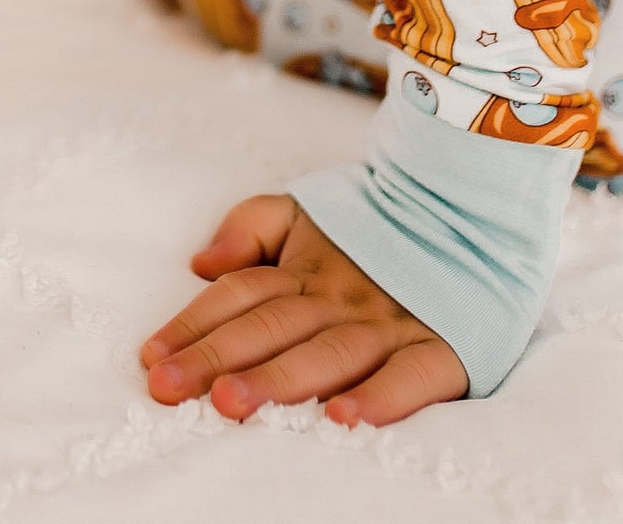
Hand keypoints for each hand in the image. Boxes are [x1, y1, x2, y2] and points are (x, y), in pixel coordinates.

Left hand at [138, 192, 468, 425]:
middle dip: (216, 358)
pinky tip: (343, 419)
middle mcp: (342, 295)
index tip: (150, 360)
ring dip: (279, 379)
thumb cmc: (376, 222)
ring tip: (233, 404)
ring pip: (327, 353)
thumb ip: (251, 226)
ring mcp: (391, 321)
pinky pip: (411, 376)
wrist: (472, 204)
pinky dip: (380, 397)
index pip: (238, 295)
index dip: (192, 326)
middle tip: (171, 387)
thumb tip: (199, 263)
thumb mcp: (307, 208)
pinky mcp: (442, 347)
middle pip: (270, 327)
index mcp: (306, 268)